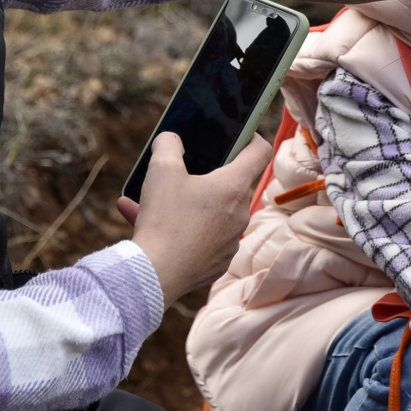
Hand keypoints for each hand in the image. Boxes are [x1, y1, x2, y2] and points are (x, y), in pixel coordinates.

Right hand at [116, 132, 269, 304]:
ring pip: (211, 213)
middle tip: (182, 172)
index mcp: (234, 186)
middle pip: (231, 184)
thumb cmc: (163, 219)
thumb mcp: (161, 171)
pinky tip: (150, 227)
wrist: (156, 274)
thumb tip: (171, 139)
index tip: (238, 136)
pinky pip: (202, 237)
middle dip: (207, 176)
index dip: (251, 138)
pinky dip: (183, 230)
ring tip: (149, 202)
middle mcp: (240, 212)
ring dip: (186, 204)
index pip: (260, 151)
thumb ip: (168, 145)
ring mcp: (231, 239)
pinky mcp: (219, 261)